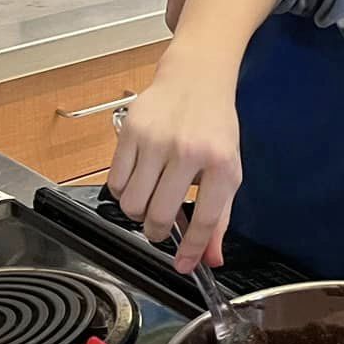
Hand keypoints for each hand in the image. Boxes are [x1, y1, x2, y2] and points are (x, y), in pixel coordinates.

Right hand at [106, 51, 242, 271]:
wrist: (196, 78)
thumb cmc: (214, 126)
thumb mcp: (228, 169)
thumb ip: (219, 217)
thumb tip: (210, 258)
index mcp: (220, 163)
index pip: (205, 219)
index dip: (192, 250)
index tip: (183, 265)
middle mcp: (188, 151)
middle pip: (159, 215)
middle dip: (158, 232)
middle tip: (162, 226)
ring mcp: (156, 140)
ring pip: (131, 204)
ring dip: (138, 212)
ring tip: (151, 197)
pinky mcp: (131, 132)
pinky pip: (115, 182)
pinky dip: (124, 191)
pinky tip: (139, 179)